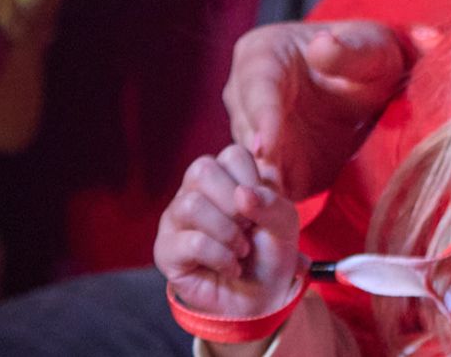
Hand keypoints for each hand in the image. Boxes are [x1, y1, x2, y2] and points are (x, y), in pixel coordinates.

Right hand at [155, 145, 303, 321]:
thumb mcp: (285, 222)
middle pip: (202, 170)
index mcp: (224, 176)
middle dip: (234, 203)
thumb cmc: (270, 252)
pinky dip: (221, 257)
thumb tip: (241, 194)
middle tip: (248, 227)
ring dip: (227, 232)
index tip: (262, 208)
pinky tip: (230, 266)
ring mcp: (175, 220)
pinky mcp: (166, 250)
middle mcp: (194, 192)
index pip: (231, 154)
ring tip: (241, 249)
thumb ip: (270, 202)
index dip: (254, 181)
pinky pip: (190, 242)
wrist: (261, 297)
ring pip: (191, 205)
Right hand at [224, 20, 415, 199]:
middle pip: (244, 130)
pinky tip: (279, 219)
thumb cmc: (372, 58)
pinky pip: (262, 186)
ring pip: (246, 163)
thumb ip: (350, 49)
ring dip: (260, 186)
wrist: (376, 88)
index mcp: (261, 54)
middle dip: (256, 161)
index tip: (263, 147)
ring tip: (270, 210)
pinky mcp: (268, 163)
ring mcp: (252, 131)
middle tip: (270, 188)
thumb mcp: (372, 48)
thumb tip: (322, 45)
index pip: (256, 87)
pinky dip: (269, 203)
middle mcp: (244, 94)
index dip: (262, 118)